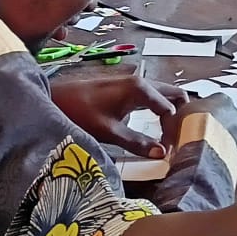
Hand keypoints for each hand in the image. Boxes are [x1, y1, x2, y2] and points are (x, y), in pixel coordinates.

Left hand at [49, 73, 181, 157]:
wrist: (56, 99)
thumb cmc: (80, 112)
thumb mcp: (109, 132)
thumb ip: (136, 142)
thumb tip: (162, 154)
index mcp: (140, 89)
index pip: (170, 110)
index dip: (172, 132)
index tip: (168, 152)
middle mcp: (141, 81)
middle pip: (174, 95)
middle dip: (180, 117)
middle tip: (178, 140)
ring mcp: (133, 82)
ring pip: (163, 95)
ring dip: (170, 113)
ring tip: (169, 136)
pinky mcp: (126, 88)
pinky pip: (152, 96)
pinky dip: (159, 109)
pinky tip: (154, 126)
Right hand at [177, 94, 236, 161]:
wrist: (202, 147)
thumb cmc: (190, 128)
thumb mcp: (178, 114)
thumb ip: (183, 113)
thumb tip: (176, 119)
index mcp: (221, 99)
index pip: (214, 104)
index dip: (204, 115)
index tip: (196, 124)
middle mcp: (236, 112)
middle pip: (226, 120)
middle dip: (216, 128)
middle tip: (202, 139)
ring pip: (233, 136)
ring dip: (223, 142)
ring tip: (207, 152)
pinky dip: (227, 156)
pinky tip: (215, 161)